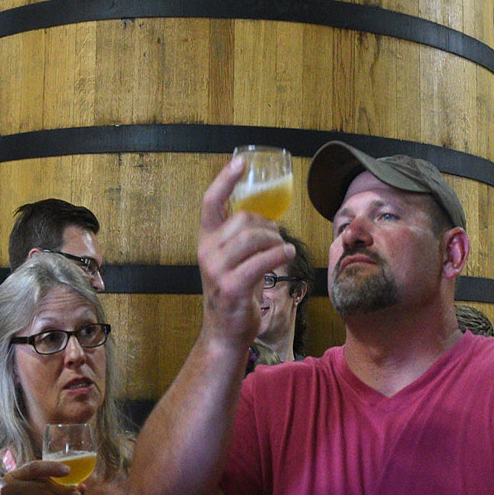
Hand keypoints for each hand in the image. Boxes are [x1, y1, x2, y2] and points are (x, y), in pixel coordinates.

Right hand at [197, 157, 294, 349]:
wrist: (224, 332)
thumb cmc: (234, 292)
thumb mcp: (232, 260)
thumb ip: (241, 238)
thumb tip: (267, 218)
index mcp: (206, 240)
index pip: (211, 202)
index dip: (225, 180)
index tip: (240, 162)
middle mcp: (207, 252)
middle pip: (243, 219)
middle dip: (268, 224)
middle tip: (278, 236)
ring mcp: (216, 269)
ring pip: (254, 238)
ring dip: (276, 240)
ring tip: (283, 248)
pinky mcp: (231, 286)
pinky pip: (261, 261)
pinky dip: (278, 255)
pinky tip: (287, 255)